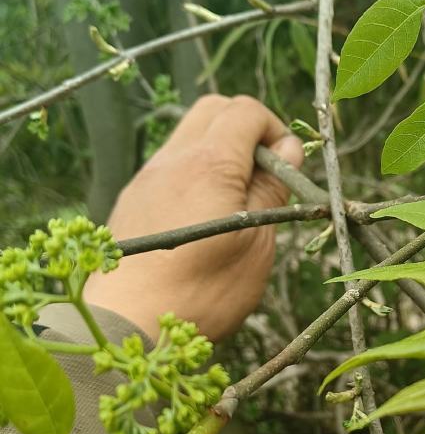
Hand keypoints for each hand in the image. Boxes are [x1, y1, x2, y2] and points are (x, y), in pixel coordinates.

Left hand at [84, 94, 303, 341]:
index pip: (246, 112)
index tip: (286, 169)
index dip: (276, 132)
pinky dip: (195, 173)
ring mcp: (147, 177)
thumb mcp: (256, 242)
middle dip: (247, 129)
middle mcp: (173, 158)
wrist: (128, 324)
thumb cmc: (204, 290)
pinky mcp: (133, 198)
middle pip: (214, 110)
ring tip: (235, 200)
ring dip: (219, 152)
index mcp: (210, 163)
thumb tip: (288, 150)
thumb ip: (272, 188)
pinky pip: (170, 165)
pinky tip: (204, 217)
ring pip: (188, 135)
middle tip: (264, 175)